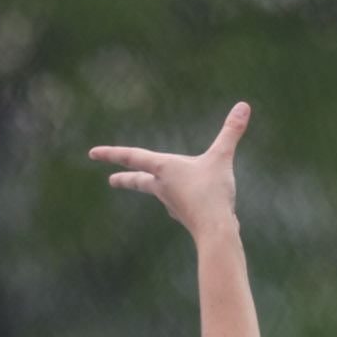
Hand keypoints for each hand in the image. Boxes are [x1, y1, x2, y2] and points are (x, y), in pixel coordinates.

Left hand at [89, 102, 249, 237]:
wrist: (215, 232)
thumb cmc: (212, 193)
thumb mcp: (222, 158)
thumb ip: (232, 131)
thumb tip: (244, 105)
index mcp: (164, 169)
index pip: (132, 157)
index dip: (111, 153)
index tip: (92, 153)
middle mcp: (163, 187)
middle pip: (138, 181)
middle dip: (124, 179)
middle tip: (111, 180)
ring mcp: (172, 204)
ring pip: (159, 193)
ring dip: (152, 188)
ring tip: (153, 186)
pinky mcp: (185, 216)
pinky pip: (178, 205)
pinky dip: (177, 200)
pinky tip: (185, 204)